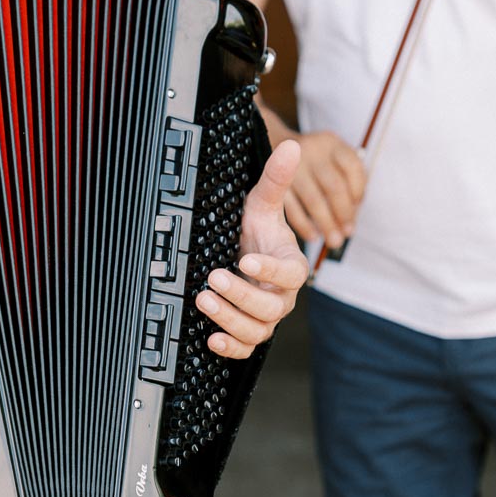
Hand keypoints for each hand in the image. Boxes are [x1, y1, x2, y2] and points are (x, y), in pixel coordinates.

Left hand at [195, 139, 308, 358]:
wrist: (240, 253)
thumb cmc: (254, 231)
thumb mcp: (260, 204)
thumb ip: (276, 179)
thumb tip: (292, 146)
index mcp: (290, 267)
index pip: (290, 275)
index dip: (270, 272)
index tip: (246, 261)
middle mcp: (281, 297)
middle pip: (271, 308)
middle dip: (241, 296)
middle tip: (213, 278)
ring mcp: (264, 317)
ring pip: (257, 331)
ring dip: (230, 321)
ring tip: (203, 301)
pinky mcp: (247, 332)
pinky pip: (245, 350)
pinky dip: (230, 348)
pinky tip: (210, 339)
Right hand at [282, 129, 365, 249]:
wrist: (276, 149)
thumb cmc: (312, 163)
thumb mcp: (332, 159)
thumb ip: (347, 183)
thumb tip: (351, 219)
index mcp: (331, 143)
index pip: (353, 167)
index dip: (358, 192)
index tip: (357, 210)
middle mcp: (312, 151)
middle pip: (334, 186)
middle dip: (343, 214)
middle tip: (347, 233)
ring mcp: (291, 167)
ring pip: (314, 200)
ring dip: (326, 224)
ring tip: (334, 240)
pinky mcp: (274, 183)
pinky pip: (292, 209)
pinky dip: (304, 225)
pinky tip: (313, 236)